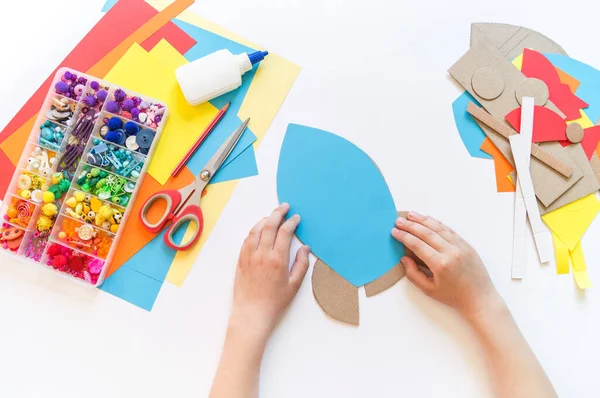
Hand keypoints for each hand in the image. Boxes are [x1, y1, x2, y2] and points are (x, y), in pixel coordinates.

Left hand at [230, 203, 310, 339]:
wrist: (252, 314)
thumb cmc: (274, 302)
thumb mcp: (294, 285)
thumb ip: (301, 264)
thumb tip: (305, 248)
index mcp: (277, 260)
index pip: (285, 232)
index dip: (291, 222)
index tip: (296, 218)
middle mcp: (262, 254)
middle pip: (269, 225)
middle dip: (278, 213)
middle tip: (285, 207)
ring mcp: (249, 256)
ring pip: (256, 230)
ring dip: (265, 219)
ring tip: (272, 215)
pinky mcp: (241, 260)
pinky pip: (247, 239)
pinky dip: (254, 230)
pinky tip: (259, 229)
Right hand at [391, 212, 500, 318]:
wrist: (480, 298)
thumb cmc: (454, 297)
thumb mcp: (429, 290)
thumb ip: (413, 274)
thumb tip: (404, 258)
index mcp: (440, 264)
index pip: (417, 245)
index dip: (404, 236)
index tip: (394, 231)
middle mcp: (451, 252)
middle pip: (426, 233)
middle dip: (410, 225)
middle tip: (398, 220)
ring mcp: (460, 246)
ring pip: (438, 228)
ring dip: (423, 220)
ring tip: (410, 215)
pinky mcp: (467, 244)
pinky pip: (449, 230)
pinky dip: (437, 223)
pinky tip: (428, 219)